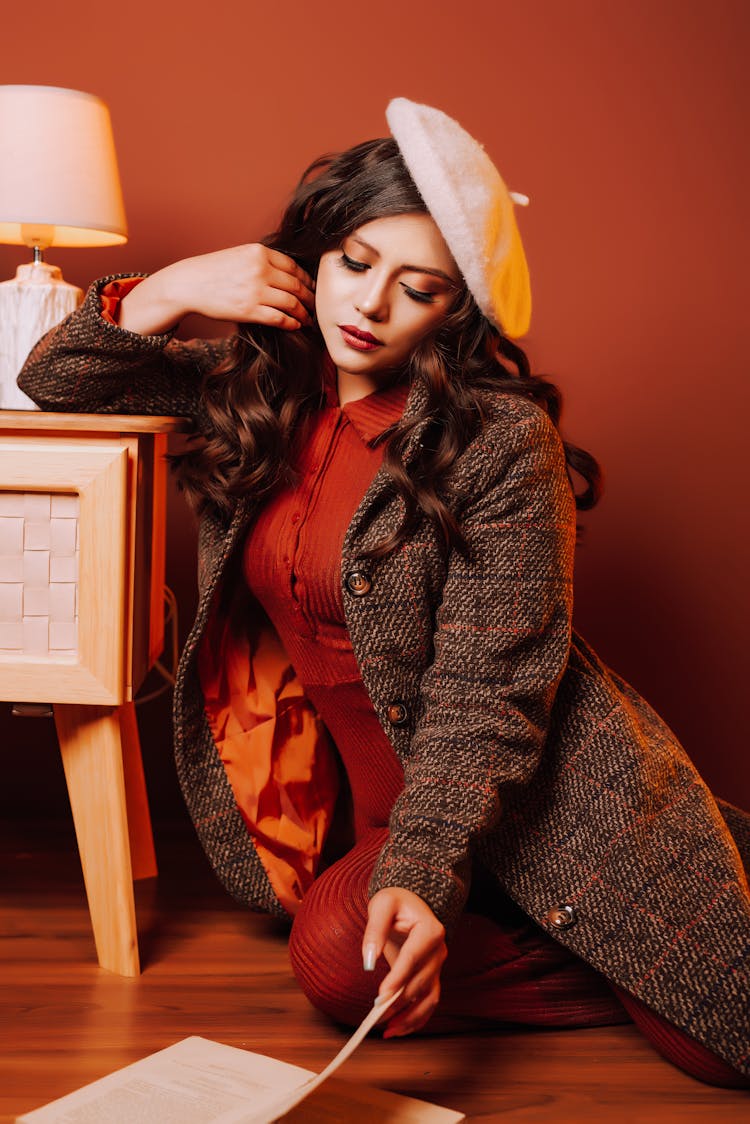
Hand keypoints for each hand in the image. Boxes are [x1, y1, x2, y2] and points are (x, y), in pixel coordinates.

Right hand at [118, 244, 315, 334]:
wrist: (188, 284)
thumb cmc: (214, 272)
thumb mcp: (240, 256)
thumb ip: (262, 262)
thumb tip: (287, 275)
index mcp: (259, 252)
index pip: (294, 267)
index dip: (308, 280)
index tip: (313, 289)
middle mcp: (260, 269)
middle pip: (297, 285)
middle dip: (311, 298)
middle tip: (317, 307)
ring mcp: (255, 290)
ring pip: (292, 302)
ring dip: (304, 313)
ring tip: (308, 319)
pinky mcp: (249, 310)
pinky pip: (279, 318)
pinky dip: (291, 323)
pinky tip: (295, 326)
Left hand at [363, 887, 446, 1038]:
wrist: (409, 903)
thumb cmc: (395, 902)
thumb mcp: (382, 905)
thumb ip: (375, 930)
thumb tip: (368, 961)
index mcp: (431, 930)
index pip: (413, 958)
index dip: (398, 978)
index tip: (381, 996)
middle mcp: (439, 950)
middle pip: (419, 981)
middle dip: (399, 1001)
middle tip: (376, 1015)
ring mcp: (438, 966)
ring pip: (428, 998)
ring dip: (410, 1017)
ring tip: (388, 1030)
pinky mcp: (432, 977)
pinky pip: (429, 1002)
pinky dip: (416, 1019)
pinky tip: (398, 1029)